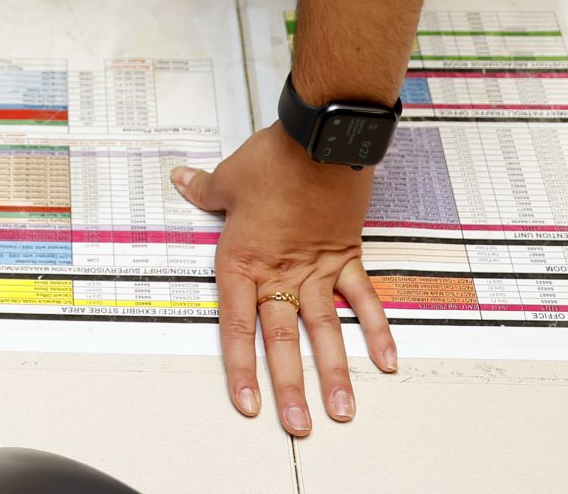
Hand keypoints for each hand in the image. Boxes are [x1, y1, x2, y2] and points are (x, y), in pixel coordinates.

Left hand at [171, 125, 396, 434]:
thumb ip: (205, 189)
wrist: (319, 140)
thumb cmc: (274, 158)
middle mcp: (281, 272)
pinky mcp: (347, 256)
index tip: (247, 404)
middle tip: (298, 427)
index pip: (238, 325)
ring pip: (324, 331)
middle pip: (281, 339)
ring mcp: (318, 269)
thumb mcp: (229, 176)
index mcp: (244, 260)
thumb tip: (182, 181)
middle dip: (289, 387)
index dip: (240, 368)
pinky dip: (376, 329)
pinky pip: (364, 300)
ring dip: (334, 372)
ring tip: (342, 411)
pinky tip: (386, 361)